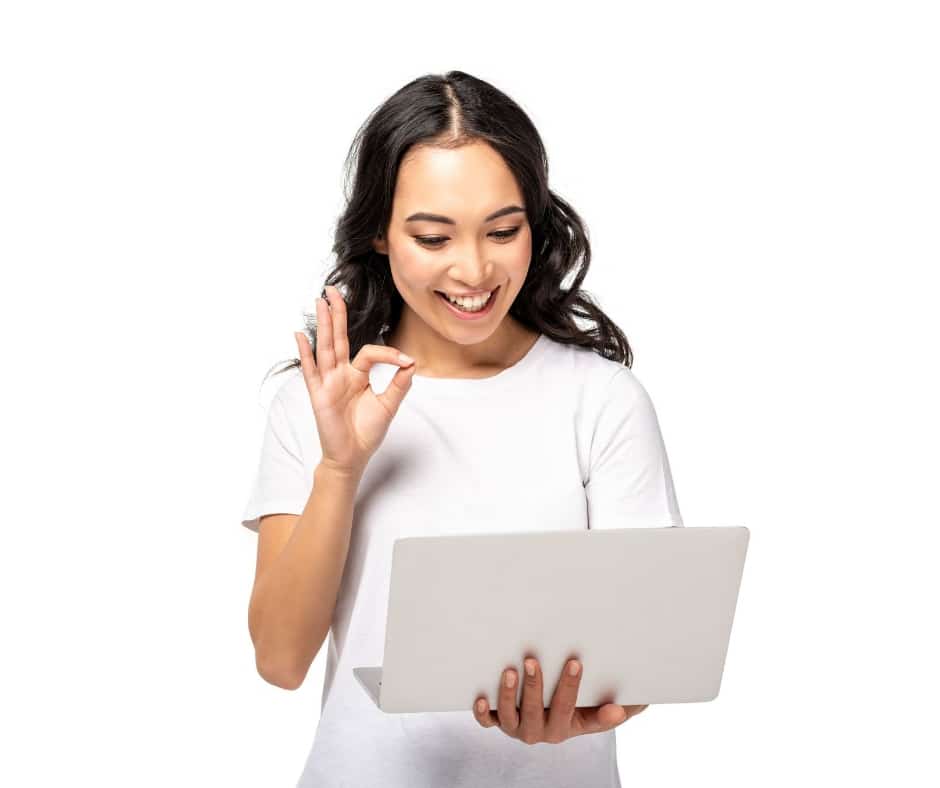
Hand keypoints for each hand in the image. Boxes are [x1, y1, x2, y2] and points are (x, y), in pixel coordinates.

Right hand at [294, 285, 415, 475]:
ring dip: (323, 324)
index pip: (369, 352)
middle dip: (336, 314)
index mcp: (357, 375)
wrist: (353, 457)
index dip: (388, 353)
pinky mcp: (319, 395)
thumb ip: (399, 384)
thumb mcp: (388, 405)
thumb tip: (411, 362)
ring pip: (326, 348)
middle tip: (333, 290)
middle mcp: (341, 374)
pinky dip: (306, 353)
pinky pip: (311, 371)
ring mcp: (328, 383)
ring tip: (320, 301)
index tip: (406, 361)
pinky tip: (301, 335)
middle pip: (338, 338)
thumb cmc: (366, 432)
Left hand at [472, 657, 648, 744]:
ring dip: (507, 694)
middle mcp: (538, 731)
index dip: (570, 685)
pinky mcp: (499, 723)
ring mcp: (516, 728)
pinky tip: (480, 697)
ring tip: (509, 671)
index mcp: (563, 728)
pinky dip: (482, 713)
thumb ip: (612, 713)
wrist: (554, 723)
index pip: (567, 706)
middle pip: (534, 710)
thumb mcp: (596, 715)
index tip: (574, 662)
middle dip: (533, 686)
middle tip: (532, 660)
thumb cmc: (578, 711)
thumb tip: (623, 709)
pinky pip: (488, 722)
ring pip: (509, 716)